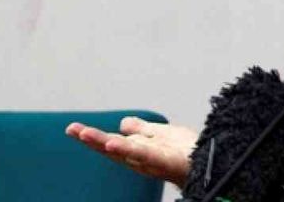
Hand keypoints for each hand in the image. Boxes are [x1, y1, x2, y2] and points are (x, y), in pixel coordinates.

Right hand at [65, 116, 196, 186]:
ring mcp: (152, 160)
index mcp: (140, 150)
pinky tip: (112, 142)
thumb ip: (142, 129)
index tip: (73, 129)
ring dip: (102, 143)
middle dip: (92, 140)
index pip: (112, 142)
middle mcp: (142, 157)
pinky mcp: (164, 160)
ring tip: (85, 134)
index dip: (93, 137)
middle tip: (72, 129)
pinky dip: (127, 149)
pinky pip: (143, 154)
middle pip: (112, 148)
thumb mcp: (161, 134)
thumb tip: (122, 123)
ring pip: (123, 151)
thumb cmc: (189, 150)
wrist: (211, 160)